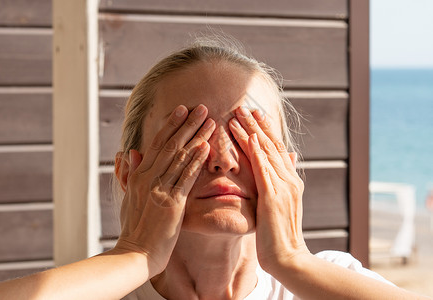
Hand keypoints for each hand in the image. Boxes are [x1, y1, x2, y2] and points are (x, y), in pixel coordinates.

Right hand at [114, 104, 214, 275]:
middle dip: (187, 124)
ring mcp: (160, 189)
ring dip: (196, 137)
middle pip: (171, 145)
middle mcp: (148, 178)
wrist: (135, 253)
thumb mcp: (127, 198)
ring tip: (210, 121)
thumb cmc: (133, 228)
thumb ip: (129, 174)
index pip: (157, 144)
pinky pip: (185, 177)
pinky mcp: (172, 203)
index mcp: (138, 175)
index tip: (182, 111)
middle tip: (201, 108)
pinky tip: (206, 147)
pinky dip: (195, 161)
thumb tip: (128, 152)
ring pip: (180, 157)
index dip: (171, 125)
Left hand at [228, 106, 308, 272]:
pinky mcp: (274, 197)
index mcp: (289, 181)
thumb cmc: (279, 234)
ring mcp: (283, 187)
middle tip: (243, 106)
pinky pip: (265, 169)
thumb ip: (282, 183)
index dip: (265, 131)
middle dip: (257, 124)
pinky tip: (251, 137)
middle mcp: (289, 180)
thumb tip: (287, 162)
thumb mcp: (282, 206)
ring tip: (240, 114)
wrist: (288, 257)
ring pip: (267, 152)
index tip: (254, 114)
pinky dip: (258, 152)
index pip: (275, 150)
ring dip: (253, 131)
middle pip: (271, 145)